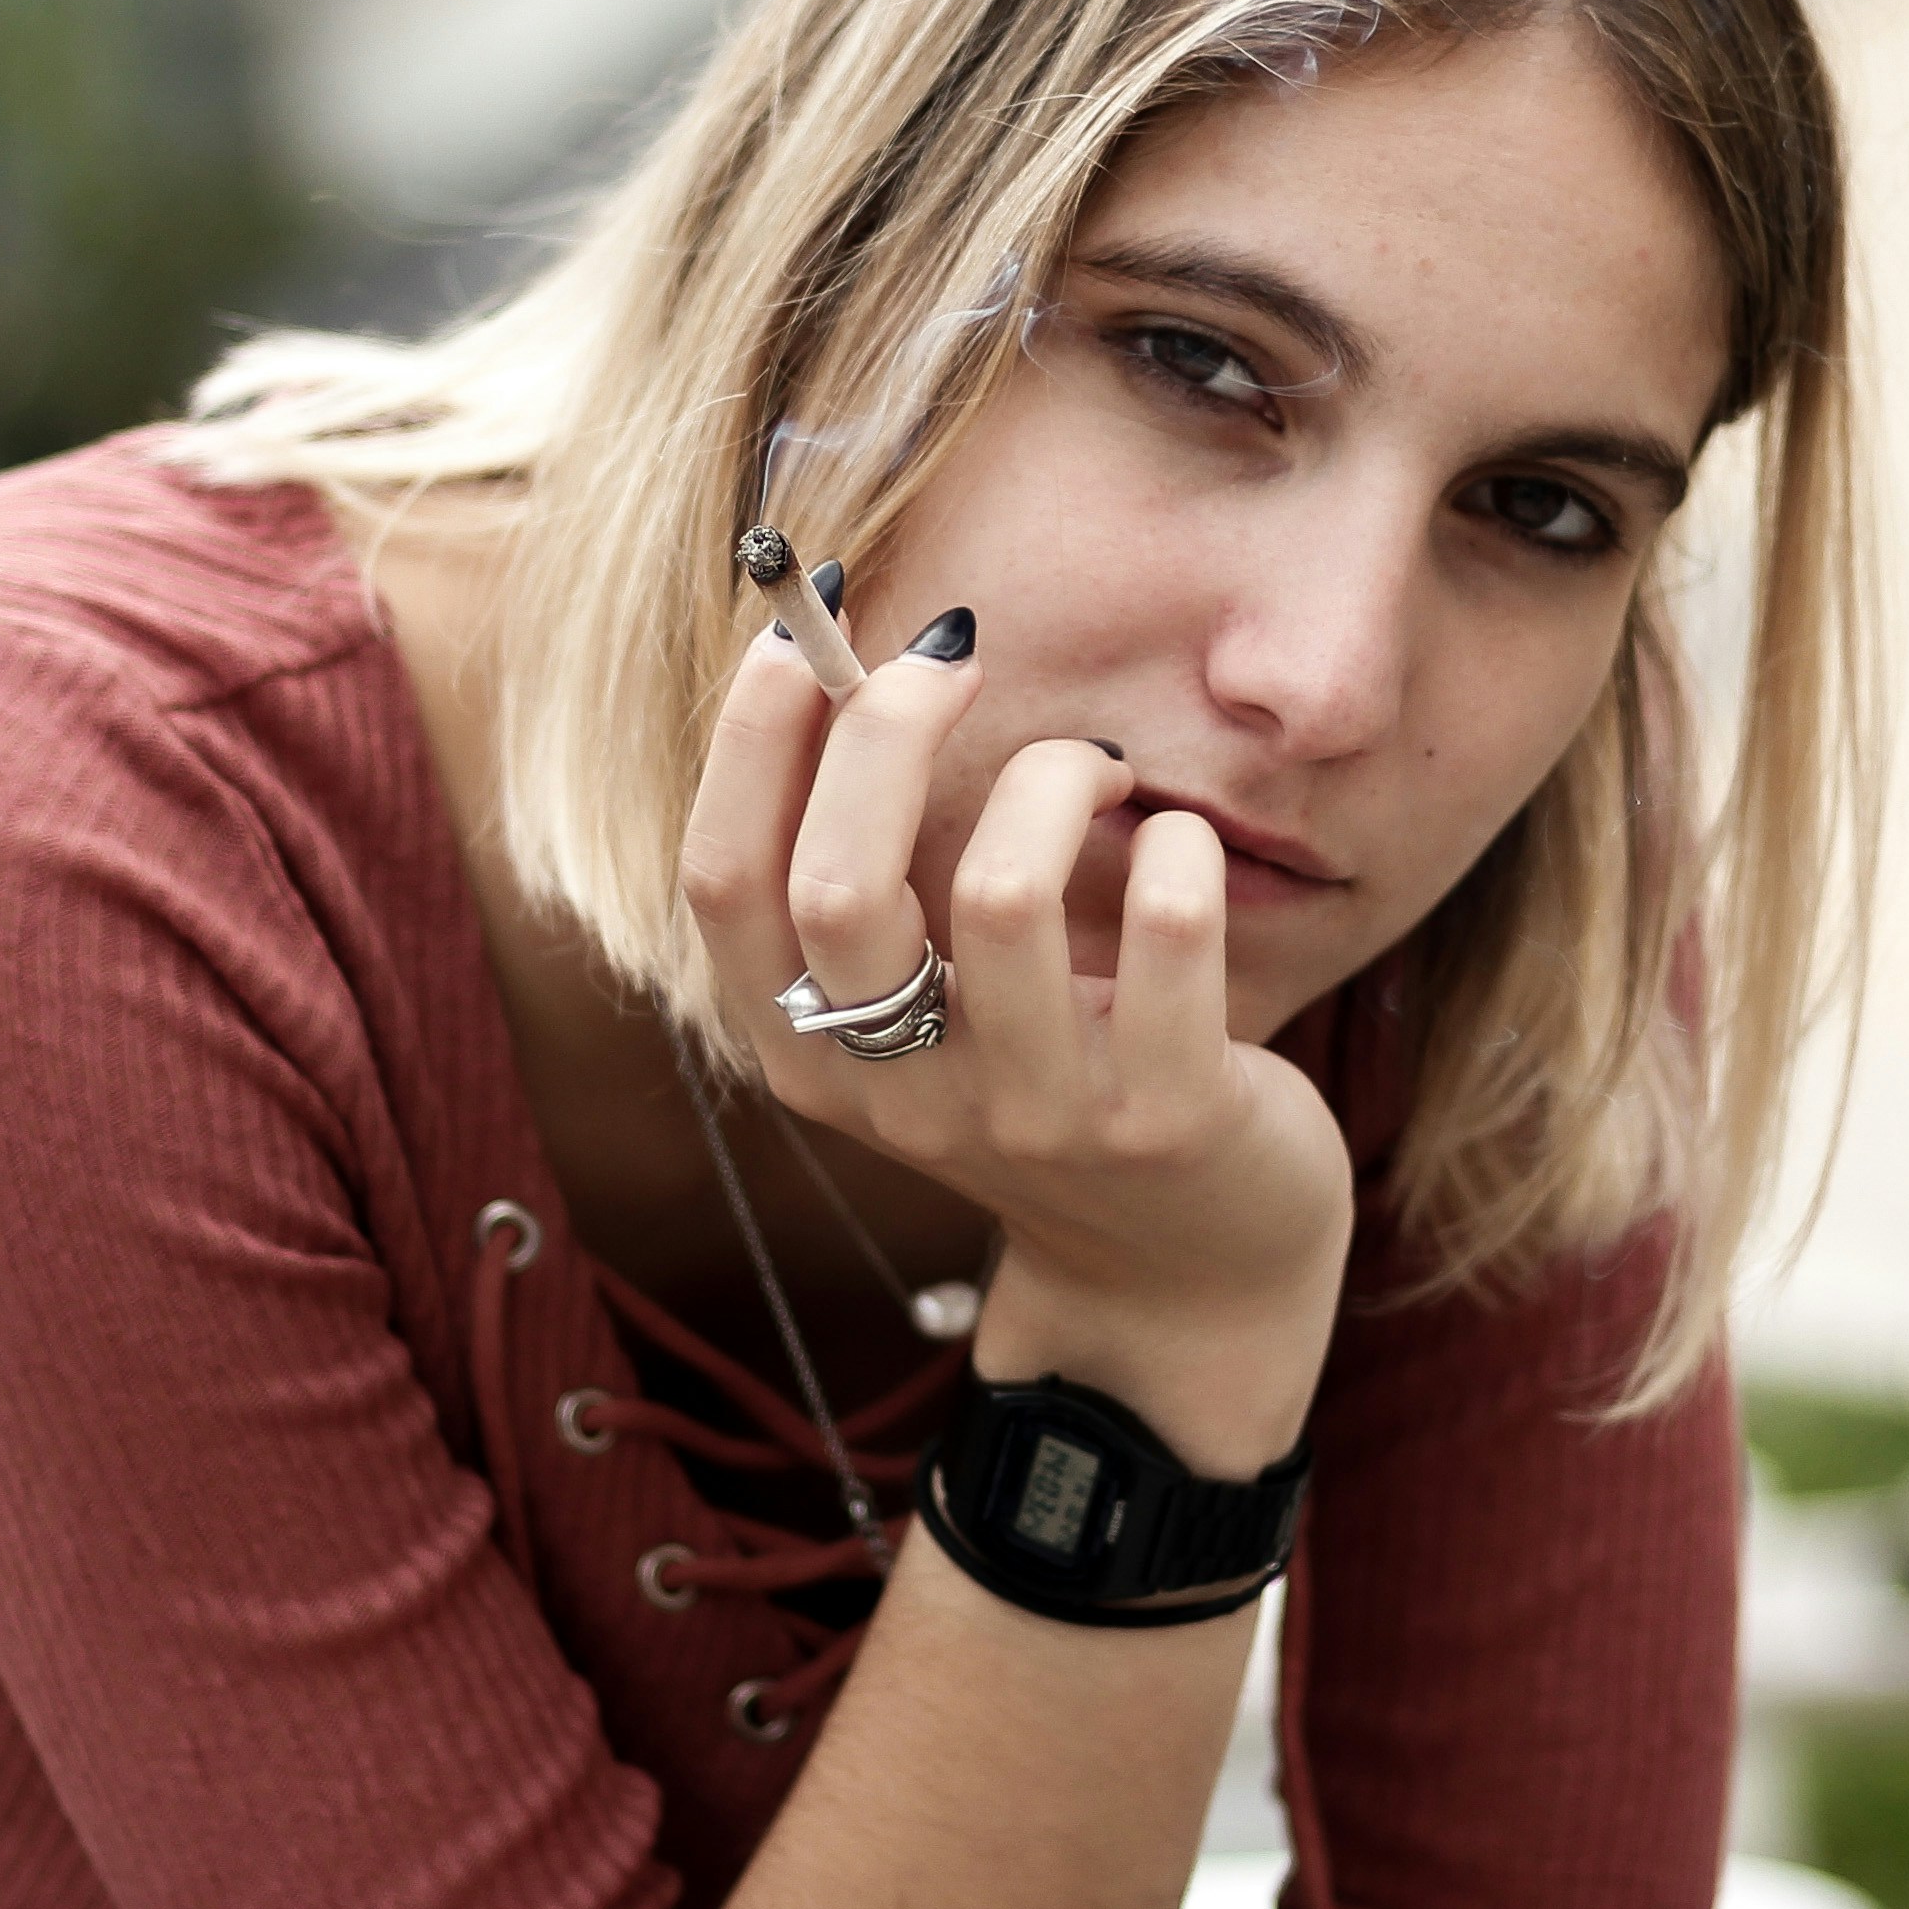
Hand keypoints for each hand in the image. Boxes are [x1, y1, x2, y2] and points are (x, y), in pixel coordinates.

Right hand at [677, 611, 1351, 1466]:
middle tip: (952, 656)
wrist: (1186, 1271)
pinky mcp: (1162, 1120)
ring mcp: (1029, 1116)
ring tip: (1093, 769)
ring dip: (1052, 776)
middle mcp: (896, 1096)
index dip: (750, 738)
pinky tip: (1184, 846)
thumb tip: (833, 664)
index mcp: (808, 1052)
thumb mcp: (921, 1003)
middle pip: (837, 882)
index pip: (722, 883)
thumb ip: (867, 872)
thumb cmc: (1045, 1074)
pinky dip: (1180, 850)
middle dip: (888, 724)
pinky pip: (1167, 932)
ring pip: (1000, 893)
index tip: (804, 636)